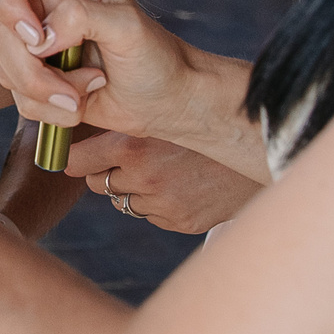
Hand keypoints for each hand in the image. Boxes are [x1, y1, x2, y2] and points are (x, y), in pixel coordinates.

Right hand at [0, 0, 206, 148]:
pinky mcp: (36, 73)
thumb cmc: (157, 58)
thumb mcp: (127, 27)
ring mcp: (38, 40)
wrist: (166, 101)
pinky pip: (16, 95)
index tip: (37, 39)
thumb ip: (82, 17)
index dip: (8, 3)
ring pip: (4, 66)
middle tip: (70, 87)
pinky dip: (48, 108)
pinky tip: (80, 100)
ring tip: (87, 89)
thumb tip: (41, 37)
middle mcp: (45, 2)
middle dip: (32, 69)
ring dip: (45, 91)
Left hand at [69, 131, 261, 234]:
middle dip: (105, 172)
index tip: (74, 154)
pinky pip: (151, 214)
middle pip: (97, 183)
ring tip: (162, 167)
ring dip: (133, 188)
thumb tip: (80, 124)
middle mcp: (143, 178)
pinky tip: (181, 183)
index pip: (76, 161)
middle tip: (126, 157)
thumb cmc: (205, 119)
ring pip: (124, 200)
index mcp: (133, 146)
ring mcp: (162, 203)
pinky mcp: (179, 221)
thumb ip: (124, 121)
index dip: (75, 157)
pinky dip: (158, 202)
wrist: (259, 145)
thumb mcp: (161, 112)